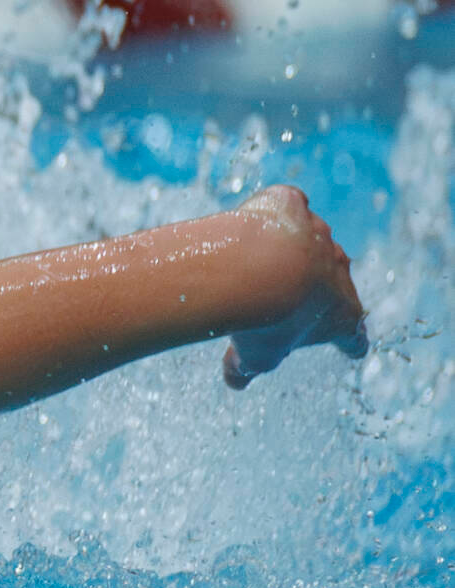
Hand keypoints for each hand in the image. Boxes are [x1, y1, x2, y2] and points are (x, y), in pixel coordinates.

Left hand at [223, 185, 366, 388]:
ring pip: (306, 243)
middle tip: (280, 300)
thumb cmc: (264, 321)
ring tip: (254, 263)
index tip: (351, 348)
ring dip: (287, 252)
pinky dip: (275, 213)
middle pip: (329, 282)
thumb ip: (245, 369)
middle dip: (309, 290)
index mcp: (341, 314)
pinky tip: (254, 220)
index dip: (349, 343)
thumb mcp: (254, 355)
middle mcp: (338, 270)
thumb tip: (236, 382)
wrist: (256, 268)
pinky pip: (287, 206)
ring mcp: (317, 234)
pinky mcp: (291, 207)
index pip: (352, 336)